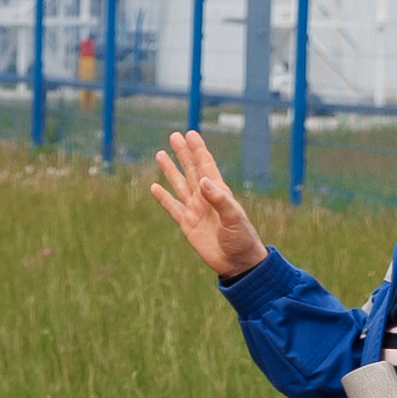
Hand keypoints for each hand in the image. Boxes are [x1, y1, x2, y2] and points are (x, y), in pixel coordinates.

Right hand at [144, 134, 269, 278]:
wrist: (237, 263)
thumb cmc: (242, 239)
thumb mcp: (234, 218)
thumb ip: (219, 199)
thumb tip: (202, 181)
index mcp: (219, 192)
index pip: (206, 166)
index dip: (198, 150)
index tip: (190, 134)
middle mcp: (205, 197)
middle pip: (191, 170)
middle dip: (183, 153)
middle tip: (174, 136)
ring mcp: (195, 210)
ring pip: (179, 185)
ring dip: (170, 170)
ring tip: (160, 154)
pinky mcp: (187, 224)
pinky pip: (172, 207)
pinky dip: (163, 197)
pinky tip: (154, 187)